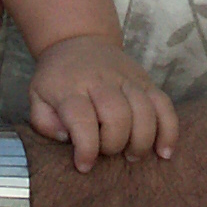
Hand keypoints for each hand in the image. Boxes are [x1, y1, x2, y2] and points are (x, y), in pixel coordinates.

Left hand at [27, 35, 177, 171]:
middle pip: (118, 115)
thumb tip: (66, 139)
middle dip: (115, 144)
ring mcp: (127, 79)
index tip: (84, 165)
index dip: (86, 148)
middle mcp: (102, 81)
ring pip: (145, 111)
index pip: (82, 119)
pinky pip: (165, 105)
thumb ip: (44, 121)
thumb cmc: (57, 78)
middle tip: (108, 154)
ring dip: (142, 141)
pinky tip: (164, 152)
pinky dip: (169, 130)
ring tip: (133, 156)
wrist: (78, 40)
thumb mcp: (37, 96)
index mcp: (71, 87)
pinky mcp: (146, 81)